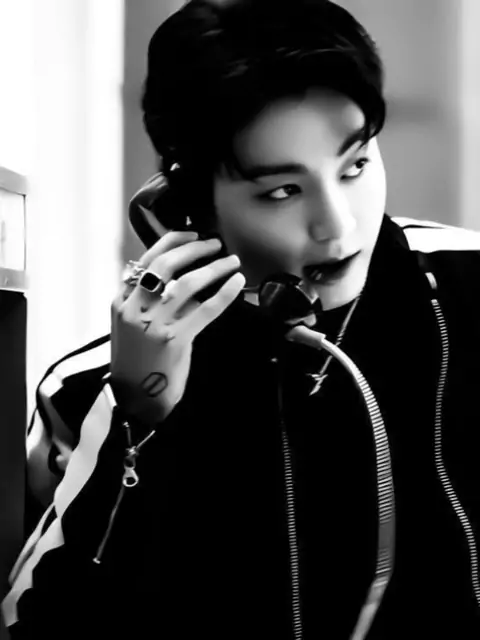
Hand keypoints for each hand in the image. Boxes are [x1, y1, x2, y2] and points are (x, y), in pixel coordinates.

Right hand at [111, 230, 244, 426]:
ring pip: (187, 283)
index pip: (146, 260)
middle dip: (194, 248)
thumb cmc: (137, 360)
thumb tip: (177, 275)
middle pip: (166, 265)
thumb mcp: (129, 324)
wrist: (136, 397)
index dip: (171, 242)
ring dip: (214, 267)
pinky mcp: (176, 339)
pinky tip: (237, 282)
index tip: (191, 234)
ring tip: (231, 261)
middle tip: (215, 243)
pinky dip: (224, 292)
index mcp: (122, 301)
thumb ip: (145, 299)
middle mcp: (135, 308)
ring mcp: (155, 324)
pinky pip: (205, 309)